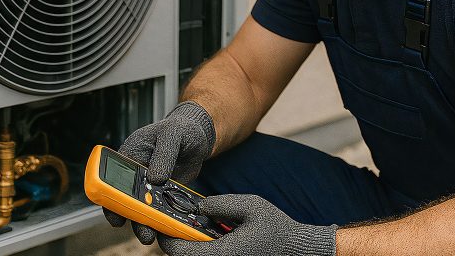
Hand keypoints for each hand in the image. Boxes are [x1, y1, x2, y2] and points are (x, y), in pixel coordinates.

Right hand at [102, 101, 215, 244]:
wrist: (198, 136)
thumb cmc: (181, 129)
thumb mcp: (173, 135)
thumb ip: (164, 155)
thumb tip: (155, 178)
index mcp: (130, 154)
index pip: (113, 179)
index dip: (111, 198)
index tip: (117, 215)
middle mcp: (136, 172)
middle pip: (126, 199)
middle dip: (132, 217)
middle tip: (143, 232)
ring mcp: (149, 185)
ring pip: (142, 208)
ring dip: (146, 224)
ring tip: (152, 237)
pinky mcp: (163, 193)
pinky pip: (159, 210)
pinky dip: (162, 220)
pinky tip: (168, 229)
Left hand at [158, 194, 336, 255]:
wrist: (295, 249)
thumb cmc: (276, 228)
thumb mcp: (251, 206)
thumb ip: (223, 204)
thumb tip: (200, 206)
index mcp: (222, 254)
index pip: (180, 252)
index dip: (165, 237)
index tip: (160, 221)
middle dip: (173, 239)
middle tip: (169, 220)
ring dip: (187, 244)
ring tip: (185, 223)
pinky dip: (200, 246)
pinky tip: (203, 230)